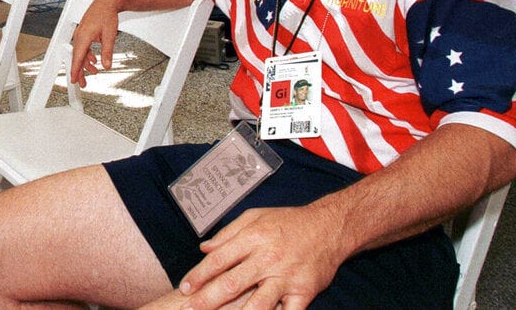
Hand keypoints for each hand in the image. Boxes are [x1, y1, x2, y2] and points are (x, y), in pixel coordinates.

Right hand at [69, 0, 120, 86]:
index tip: (74, 80)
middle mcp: (80, 36)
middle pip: (77, 58)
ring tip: (94, 72)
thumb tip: (106, 65)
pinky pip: (84, 48)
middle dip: (80, 72)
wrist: (106, 2)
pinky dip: (88, 56)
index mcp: (83, 37)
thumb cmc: (106, 15)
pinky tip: (94, 60)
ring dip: (86, 64)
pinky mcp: (85, 33)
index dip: (75, 71)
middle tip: (82, 84)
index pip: (77, 58)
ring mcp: (81, 34)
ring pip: (81, 53)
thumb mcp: (110, 35)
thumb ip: (107, 52)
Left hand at [176, 206, 340, 308]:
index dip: (199, 275)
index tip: (185, 288)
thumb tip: (204, 248)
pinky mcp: (303, 291)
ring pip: (258, 304)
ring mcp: (286, 277)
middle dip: (207, 300)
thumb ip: (228, 233)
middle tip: (189, 309)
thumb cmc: (290, 222)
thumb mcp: (256, 216)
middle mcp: (268, 258)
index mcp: (254, 238)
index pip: (219, 259)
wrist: (330, 227)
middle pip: (231, 284)